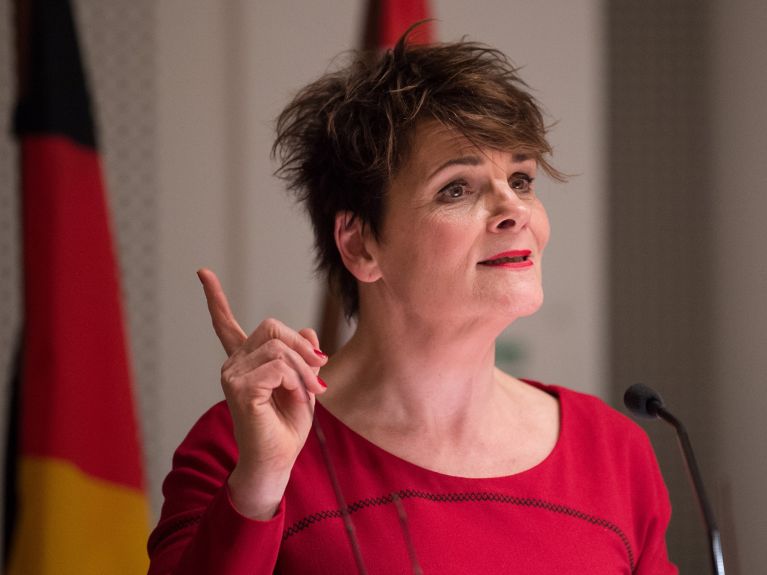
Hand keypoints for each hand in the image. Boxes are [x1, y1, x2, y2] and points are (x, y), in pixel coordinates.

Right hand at [197, 268, 327, 518]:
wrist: (277, 461)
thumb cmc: (287, 426)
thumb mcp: (304, 382)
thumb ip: (303, 356)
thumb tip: (308, 333)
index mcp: (245, 362)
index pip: (225, 324)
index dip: (215, 298)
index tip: (202, 272)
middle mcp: (232, 364)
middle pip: (272, 327)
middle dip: (301, 348)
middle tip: (318, 375)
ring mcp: (231, 374)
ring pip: (278, 347)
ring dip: (304, 369)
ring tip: (310, 392)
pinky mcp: (238, 387)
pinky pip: (278, 366)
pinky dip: (297, 380)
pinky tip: (296, 397)